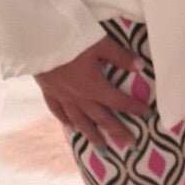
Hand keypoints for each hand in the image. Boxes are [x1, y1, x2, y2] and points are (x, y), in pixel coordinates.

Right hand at [35, 35, 152, 150]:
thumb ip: (120, 57)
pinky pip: (58, 111)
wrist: (37, 39)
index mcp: (94, 86)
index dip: (134, 108)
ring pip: (80, 120)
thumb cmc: (70, 38)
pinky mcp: (48, 91)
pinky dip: (65, 121)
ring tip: (102, 146)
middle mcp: (79, 97)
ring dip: (92, 133)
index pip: (118, 101)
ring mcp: (62, 96)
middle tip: (129, 144)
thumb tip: (140, 66)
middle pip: (101, 118)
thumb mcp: (100, 43)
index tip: (147, 115)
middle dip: (117, 130)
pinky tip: (70, 127)